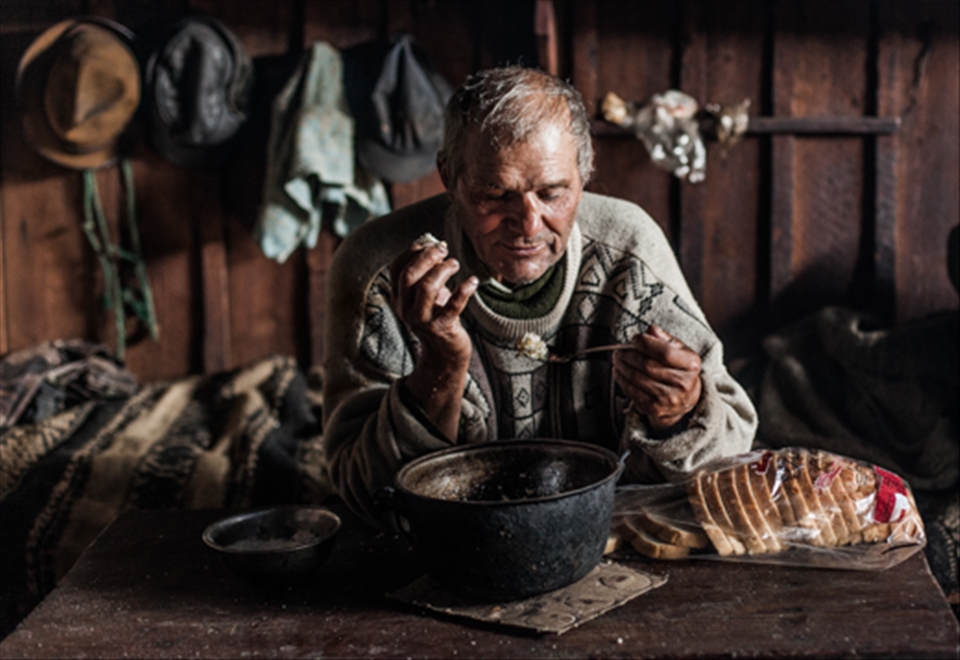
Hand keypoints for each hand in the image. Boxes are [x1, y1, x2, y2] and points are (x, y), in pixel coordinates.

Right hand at [389, 238, 478, 438]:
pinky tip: (473, 281)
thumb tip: (434, 244)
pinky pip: (453, 306)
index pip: (397, 268)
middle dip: (427, 257)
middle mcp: (405, 309)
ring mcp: (422, 321)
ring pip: (426, 288)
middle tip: (444, 249)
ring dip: (443, 270)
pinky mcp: (442, 329)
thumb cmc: (438, 318)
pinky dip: (464, 290)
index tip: (429, 242)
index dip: (412, 251)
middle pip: (409, 276)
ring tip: (455, 264)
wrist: (445, 354)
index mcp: (399, 298)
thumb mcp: (428, 296)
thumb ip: (427, 273)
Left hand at [612, 324, 701, 430]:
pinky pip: (632, 392)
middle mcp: (683, 383)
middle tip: (620, 350)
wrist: (685, 398)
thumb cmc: (679, 369)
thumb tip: (650, 329)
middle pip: (648, 366)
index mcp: (691, 365)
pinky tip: (619, 372)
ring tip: (617, 359)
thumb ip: (665, 338)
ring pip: (637, 378)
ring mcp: (669, 398)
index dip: (646, 344)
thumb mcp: (679, 351)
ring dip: (622, 366)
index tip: (635, 339)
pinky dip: (622, 380)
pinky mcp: (655, 408)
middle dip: (629, 355)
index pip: (665, 352)